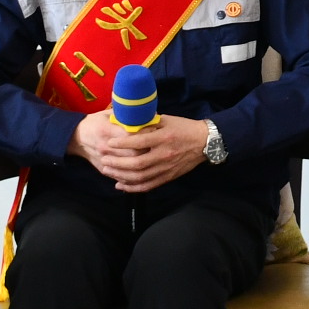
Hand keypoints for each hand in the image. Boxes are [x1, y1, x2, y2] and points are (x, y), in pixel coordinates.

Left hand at [97, 113, 213, 191]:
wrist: (204, 142)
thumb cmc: (183, 128)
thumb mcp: (166, 121)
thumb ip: (148, 124)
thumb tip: (127, 124)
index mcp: (164, 138)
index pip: (139, 142)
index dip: (122, 143)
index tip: (109, 143)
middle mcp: (164, 155)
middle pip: (137, 163)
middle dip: (117, 162)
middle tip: (103, 159)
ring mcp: (166, 168)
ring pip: (140, 177)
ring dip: (121, 175)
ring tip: (107, 170)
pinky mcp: (167, 177)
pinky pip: (147, 185)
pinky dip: (132, 187)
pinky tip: (120, 185)